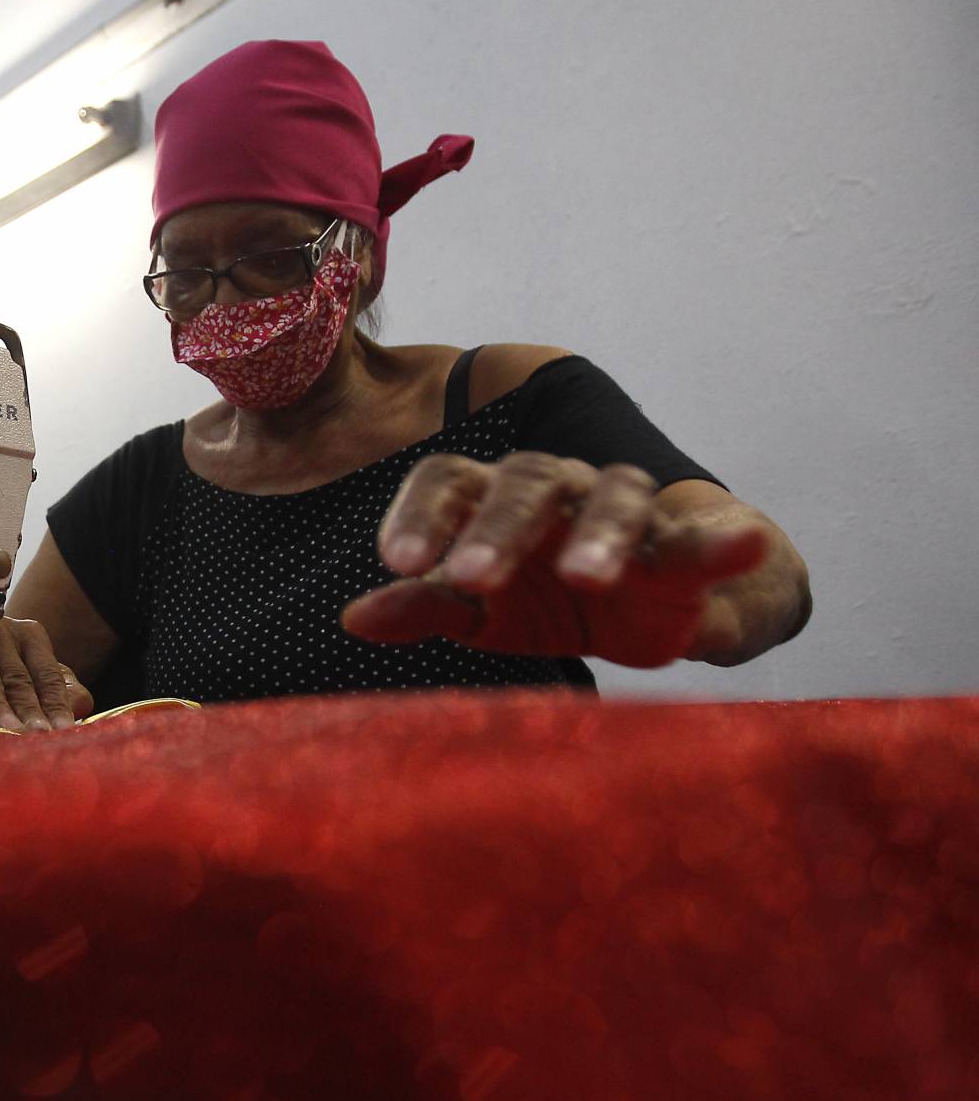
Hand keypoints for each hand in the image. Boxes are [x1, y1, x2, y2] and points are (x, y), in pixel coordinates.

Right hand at [0, 618, 94, 729]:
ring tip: (3, 730)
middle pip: (15, 678)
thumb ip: (66, 692)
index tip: (61, 729)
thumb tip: (78, 708)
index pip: (47, 674)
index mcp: (30, 637)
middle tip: (34, 735)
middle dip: (25, 709)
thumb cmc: (17, 672)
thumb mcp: (46, 678)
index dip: (54, 703)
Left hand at [341, 453, 769, 667]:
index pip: (450, 481)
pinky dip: (727, 542)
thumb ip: (423, 609)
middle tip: (469, 578)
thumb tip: (354, 618)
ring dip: (600, 534)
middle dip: (497, 530)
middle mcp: (557, 490)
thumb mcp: (479, 615)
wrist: (641, 619)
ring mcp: (625, 512)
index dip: (421, 515)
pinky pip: (707, 538)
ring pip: (613, 498)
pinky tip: (747, 543)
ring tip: (586, 578)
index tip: (396, 562)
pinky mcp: (689, 548)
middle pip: (525, 483)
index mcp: (493, 500)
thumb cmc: (539, 602)